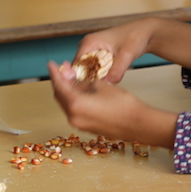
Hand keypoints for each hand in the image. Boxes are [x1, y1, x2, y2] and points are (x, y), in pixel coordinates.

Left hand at [47, 61, 176, 147]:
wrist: (138, 124)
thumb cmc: (122, 103)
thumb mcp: (100, 85)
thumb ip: (82, 81)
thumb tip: (71, 78)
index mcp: (75, 104)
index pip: (59, 85)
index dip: (54, 73)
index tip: (51, 64)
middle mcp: (73, 117)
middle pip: (60, 96)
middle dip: (61, 81)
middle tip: (65, 67)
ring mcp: (79, 124)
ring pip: (67, 104)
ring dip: (67, 90)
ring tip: (74, 77)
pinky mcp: (87, 127)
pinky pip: (75, 111)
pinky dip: (74, 99)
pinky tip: (81, 90)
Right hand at [75, 19, 158, 83]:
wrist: (146, 32)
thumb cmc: (136, 37)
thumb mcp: (126, 55)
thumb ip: (117, 71)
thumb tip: (108, 84)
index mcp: (89, 42)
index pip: (76, 64)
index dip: (80, 78)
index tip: (87, 90)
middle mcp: (88, 45)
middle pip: (80, 68)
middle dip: (87, 80)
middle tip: (96, 90)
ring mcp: (93, 49)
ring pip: (88, 69)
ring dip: (94, 78)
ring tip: (102, 87)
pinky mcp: (99, 54)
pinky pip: (94, 68)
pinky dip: (100, 75)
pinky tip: (107, 81)